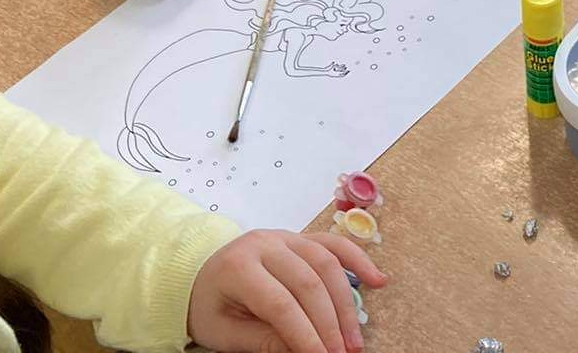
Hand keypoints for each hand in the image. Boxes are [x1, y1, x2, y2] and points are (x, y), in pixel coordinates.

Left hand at [188, 230, 385, 352]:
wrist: (199, 276)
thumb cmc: (210, 307)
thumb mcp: (224, 332)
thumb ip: (263, 341)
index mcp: (238, 267)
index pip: (280, 303)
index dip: (304, 333)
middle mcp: (265, 244)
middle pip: (308, 283)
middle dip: (329, 324)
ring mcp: (285, 236)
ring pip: (326, 264)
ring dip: (346, 304)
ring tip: (354, 339)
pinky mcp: (301, 237)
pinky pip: (335, 244)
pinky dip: (358, 261)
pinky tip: (378, 280)